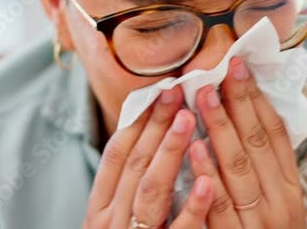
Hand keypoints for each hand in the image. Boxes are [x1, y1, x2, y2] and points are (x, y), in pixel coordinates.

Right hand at [84, 86, 213, 228]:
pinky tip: (207, 182)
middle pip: (135, 163)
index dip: (136, 121)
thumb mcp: (111, 221)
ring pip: (151, 188)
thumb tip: (148, 146)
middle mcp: (112, 219)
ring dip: (170, 150)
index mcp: (99, 208)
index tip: (158, 91)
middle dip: (156, 124)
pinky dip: (193, 206)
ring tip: (188, 118)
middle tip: (176, 91)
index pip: (116, 154)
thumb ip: (126, 192)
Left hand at [190, 57, 306, 227]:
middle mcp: (279, 206)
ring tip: (202, 97)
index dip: (256, 98)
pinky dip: (207, 174)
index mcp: (291, 191)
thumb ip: (263, 166)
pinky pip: (218, 205)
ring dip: (220, 129)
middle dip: (237, 103)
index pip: (275, 135)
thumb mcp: (274, 203)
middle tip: (218, 70)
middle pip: (256, 144)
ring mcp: (256, 224)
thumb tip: (247, 111)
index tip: (239, 66)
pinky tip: (195, 148)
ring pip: (237, 169)